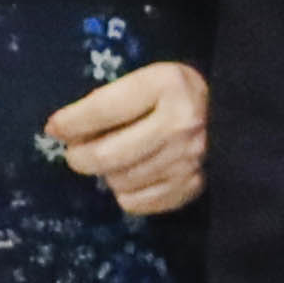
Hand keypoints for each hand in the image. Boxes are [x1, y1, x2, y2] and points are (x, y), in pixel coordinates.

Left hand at [41, 59, 208, 217]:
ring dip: (107, 173)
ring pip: (119, 181)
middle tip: (76, 153)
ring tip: (113, 161)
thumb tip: (60, 130)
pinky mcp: (193, 186)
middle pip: (107, 155)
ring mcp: (190, 159)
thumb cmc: (174, 94)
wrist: (230, 115)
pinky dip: (126, 193)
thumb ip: (107, 100)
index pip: (104, 109)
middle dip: (80, 156)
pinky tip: (132, 177)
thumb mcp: (145, 80)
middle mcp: (181, 124)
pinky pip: (137, 202)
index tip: (53, 128)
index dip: (70, 122)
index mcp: (168, 85)